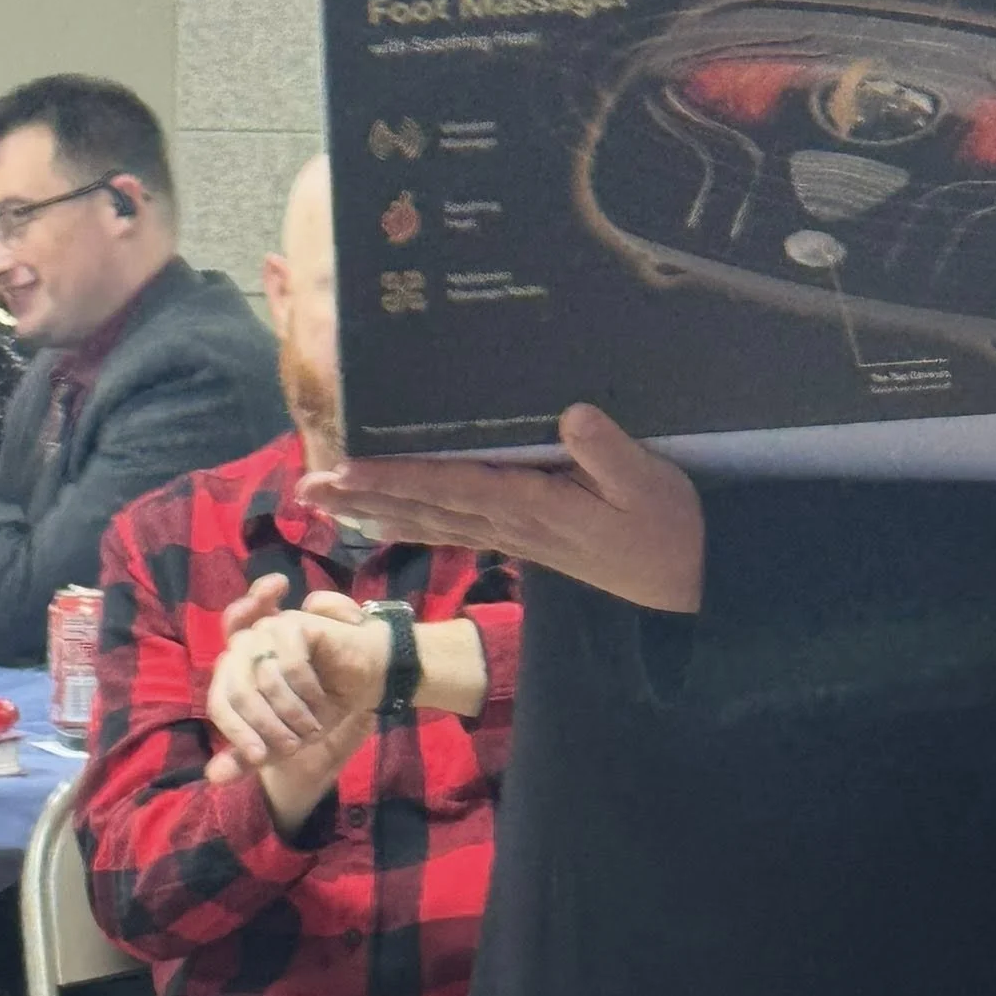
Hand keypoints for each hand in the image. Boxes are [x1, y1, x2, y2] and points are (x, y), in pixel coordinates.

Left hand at [205, 576, 387, 788]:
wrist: (363, 681)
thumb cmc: (318, 707)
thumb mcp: (281, 740)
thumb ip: (248, 756)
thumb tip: (213, 777)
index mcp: (234, 672)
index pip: (220, 703)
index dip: (237, 734)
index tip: (259, 757)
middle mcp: (245, 648)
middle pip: (238, 692)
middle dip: (266, 726)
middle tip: (292, 747)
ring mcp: (268, 631)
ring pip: (264, 678)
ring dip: (290, 710)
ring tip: (310, 725)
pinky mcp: (294, 624)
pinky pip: (290, 663)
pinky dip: (305, 689)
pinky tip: (319, 699)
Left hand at [301, 404, 704, 613]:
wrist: (689, 582)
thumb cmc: (670, 527)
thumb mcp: (648, 483)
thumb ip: (607, 452)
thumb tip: (570, 414)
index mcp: (533, 506)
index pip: (450, 488)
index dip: (396, 478)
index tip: (347, 470)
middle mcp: (512, 523)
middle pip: (425, 507)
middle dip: (365, 497)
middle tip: (306, 489)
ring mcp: (516, 535)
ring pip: (433, 520)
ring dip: (378, 510)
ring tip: (329, 501)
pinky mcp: (528, 538)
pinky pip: (458, 528)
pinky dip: (416, 521)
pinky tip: (392, 518)